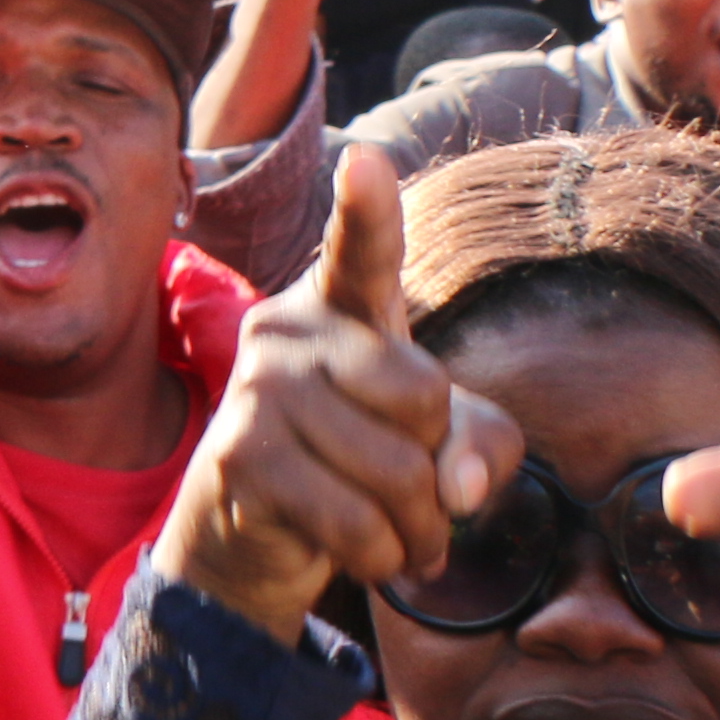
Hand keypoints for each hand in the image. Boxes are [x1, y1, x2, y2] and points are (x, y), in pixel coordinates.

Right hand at [161, 148, 518, 635]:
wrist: (251, 533)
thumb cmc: (356, 462)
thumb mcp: (439, 440)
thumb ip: (479, 445)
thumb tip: (455, 489)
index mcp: (339, 307)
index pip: (361, 254)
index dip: (368, 211)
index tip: (366, 161)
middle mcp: (287, 332)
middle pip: (424, 397)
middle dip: (438, 466)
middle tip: (416, 493)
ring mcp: (256, 393)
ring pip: (396, 472)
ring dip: (419, 529)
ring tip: (402, 537)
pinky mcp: (241, 459)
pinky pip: (357, 523)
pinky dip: (382, 557)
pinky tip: (370, 557)